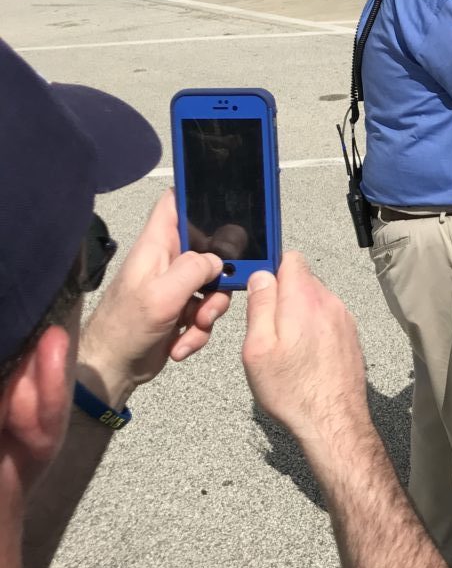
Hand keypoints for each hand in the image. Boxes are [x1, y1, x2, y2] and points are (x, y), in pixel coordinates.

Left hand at [78, 190, 230, 409]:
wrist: (113, 370)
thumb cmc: (125, 327)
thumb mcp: (163, 294)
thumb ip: (194, 270)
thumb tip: (218, 261)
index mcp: (156, 246)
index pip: (174, 203)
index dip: (197, 198)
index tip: (223, 209)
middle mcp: (167, 261)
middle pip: (209, 249)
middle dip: (220, 275)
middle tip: (213, 294)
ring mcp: (175, 287)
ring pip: (213, 285)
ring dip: (211, 309)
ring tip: (195, 326)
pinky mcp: (181, 311)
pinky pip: (206, 312)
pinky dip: (199, 331)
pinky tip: (180, 344)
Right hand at [243, 253, 368, 453]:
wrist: (333, 422)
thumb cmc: (292, 390)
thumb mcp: (258, 348)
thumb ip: (260, 305)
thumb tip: (262, 275)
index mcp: (304, 299)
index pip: (290, 258)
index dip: (271, 270)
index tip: (260, 292)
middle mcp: (329, 302)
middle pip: (301, 279)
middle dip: (282, 296)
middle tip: (269, 330)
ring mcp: (344, 318)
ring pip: (314, 300)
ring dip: (298, 314)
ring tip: (287, 349)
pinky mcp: (350, 335)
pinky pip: (326, 318)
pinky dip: (313, 329)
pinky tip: (305, 357)